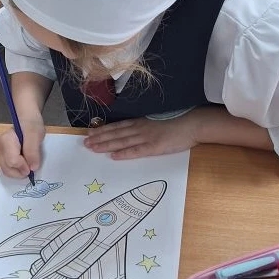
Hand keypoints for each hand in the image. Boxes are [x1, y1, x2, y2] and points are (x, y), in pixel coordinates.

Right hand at [0, 118, 45, 177]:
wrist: (26, 121)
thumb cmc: (31, 125)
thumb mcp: (35, 135)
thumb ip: (32, 151)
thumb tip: (32, 168)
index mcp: (5, 140)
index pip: (12, 161)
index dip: (25, 167)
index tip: (33, 165)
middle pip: (8, 169)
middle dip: (21, 171)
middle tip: (31, 166)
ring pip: (7, 171)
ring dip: (19, 172)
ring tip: (27, 163)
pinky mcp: (0, 157)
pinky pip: (8, 169)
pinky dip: (16, 170)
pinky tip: (23, 163)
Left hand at [84, 115, 200, 159]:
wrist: (193, 124)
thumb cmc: (178, 123)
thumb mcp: (157, 122)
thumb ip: (145, 127)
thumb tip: (133, 132)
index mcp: (141, 122)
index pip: (118, 126)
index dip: (103, 130)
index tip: (90, 133)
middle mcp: (140, 129)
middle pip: (116, 134)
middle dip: (99, 138)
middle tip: (85, 143)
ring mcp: (146, 138)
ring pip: (122, 142)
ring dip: (106, 145)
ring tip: (92, 148)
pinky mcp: (154, 147)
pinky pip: (136, 151)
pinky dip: (124, 154)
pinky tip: (113, 156)